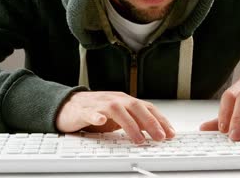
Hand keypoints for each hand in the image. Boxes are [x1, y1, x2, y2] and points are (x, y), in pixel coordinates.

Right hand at [56, 91, 174, 143]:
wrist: (69, 105)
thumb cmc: (95, 111)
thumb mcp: (119, 117)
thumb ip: (135, 121)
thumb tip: (154, 132)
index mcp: (124, 101)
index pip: (146, 107)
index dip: (160, 119)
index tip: (170, 133)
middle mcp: (115, 100)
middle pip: (136, 107)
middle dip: (150, 122)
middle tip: (160, 137)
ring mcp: (100, 104)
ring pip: (117, 110)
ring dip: (130, 125)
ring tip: (138, 139)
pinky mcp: (84, 111)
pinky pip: (91, 112)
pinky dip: (96, 116)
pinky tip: (100, 121)